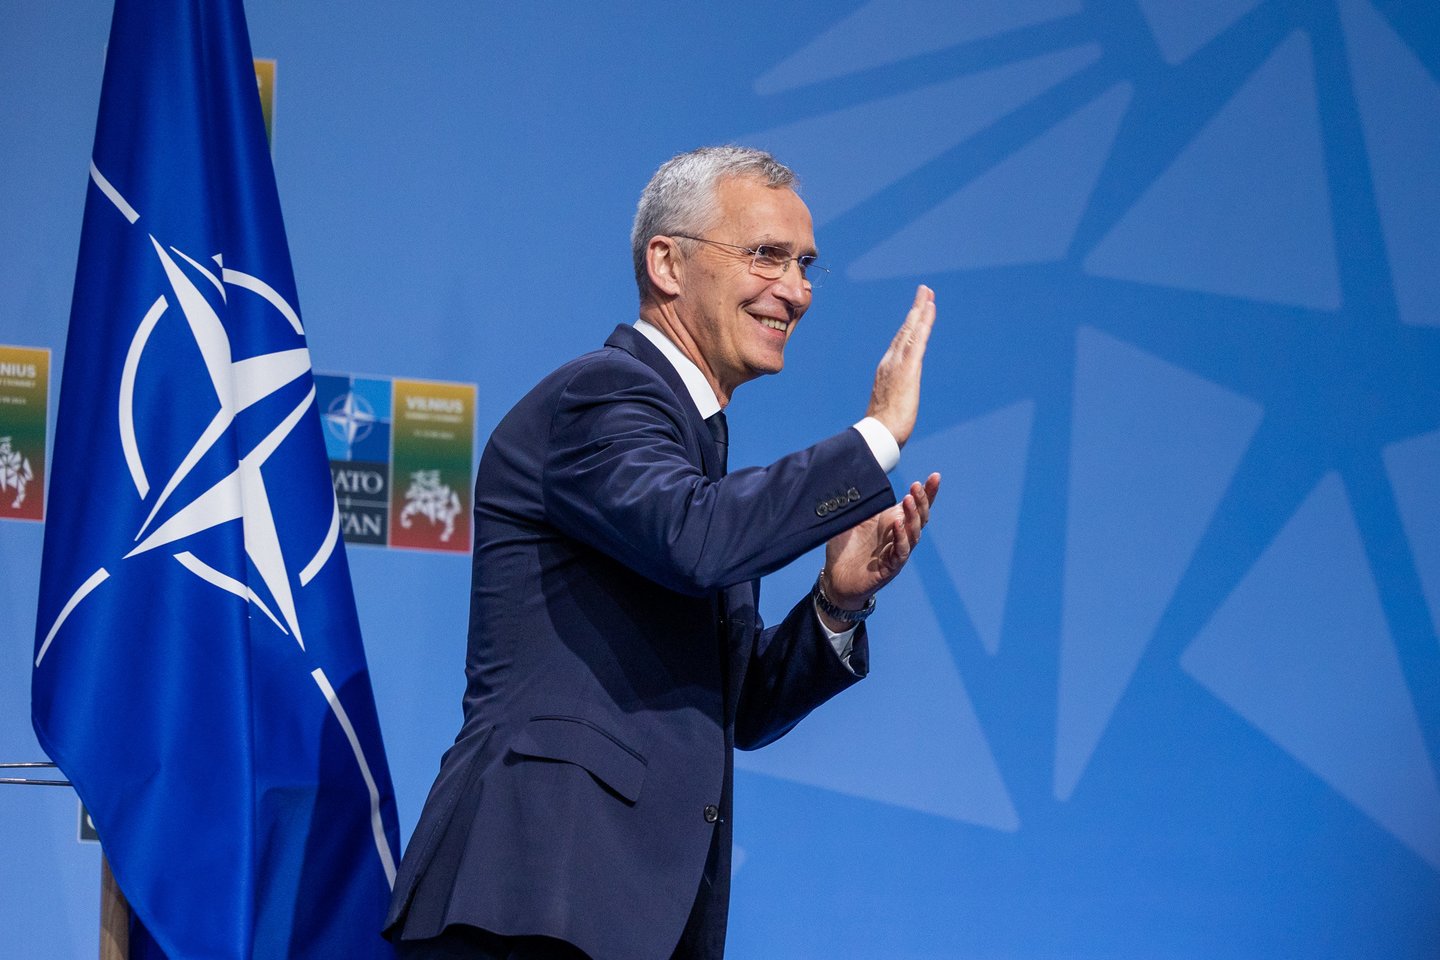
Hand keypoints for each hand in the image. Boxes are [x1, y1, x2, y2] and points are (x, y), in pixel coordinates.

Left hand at [819, 473, 940, 623]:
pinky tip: (898, 524)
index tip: (936, 476)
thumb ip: (860, 502)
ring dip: (912, 516)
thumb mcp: (851, 520)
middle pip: (919, 517)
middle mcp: (898, 536)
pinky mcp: (889, 567)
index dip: (928, 492)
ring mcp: (896, 552)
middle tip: (916, 486)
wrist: (836, 579)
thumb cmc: (845, 548)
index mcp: (892, 522)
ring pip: (913, 533)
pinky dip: (901, 537)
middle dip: (921, 500)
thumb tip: (859, 479)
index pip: (915, 506)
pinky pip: (901, 552)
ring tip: (908, 500)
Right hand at [866, 285, 935, 447]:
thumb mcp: (889, 407)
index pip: (901, 343)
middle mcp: (891, 362)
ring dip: (921, 309)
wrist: (879, 433)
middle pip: (906, 330)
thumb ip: (893, 399)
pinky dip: (924, 322)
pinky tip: (930, 308)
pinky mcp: (909, 368)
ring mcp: (899, 363)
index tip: (917, 311)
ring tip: (928, 293)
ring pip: (912, 330)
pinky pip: (919, 339)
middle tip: (925, 291)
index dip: (909, 325)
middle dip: (916, 310)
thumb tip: (894, 406)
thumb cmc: (884, 427)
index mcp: (887, 370)